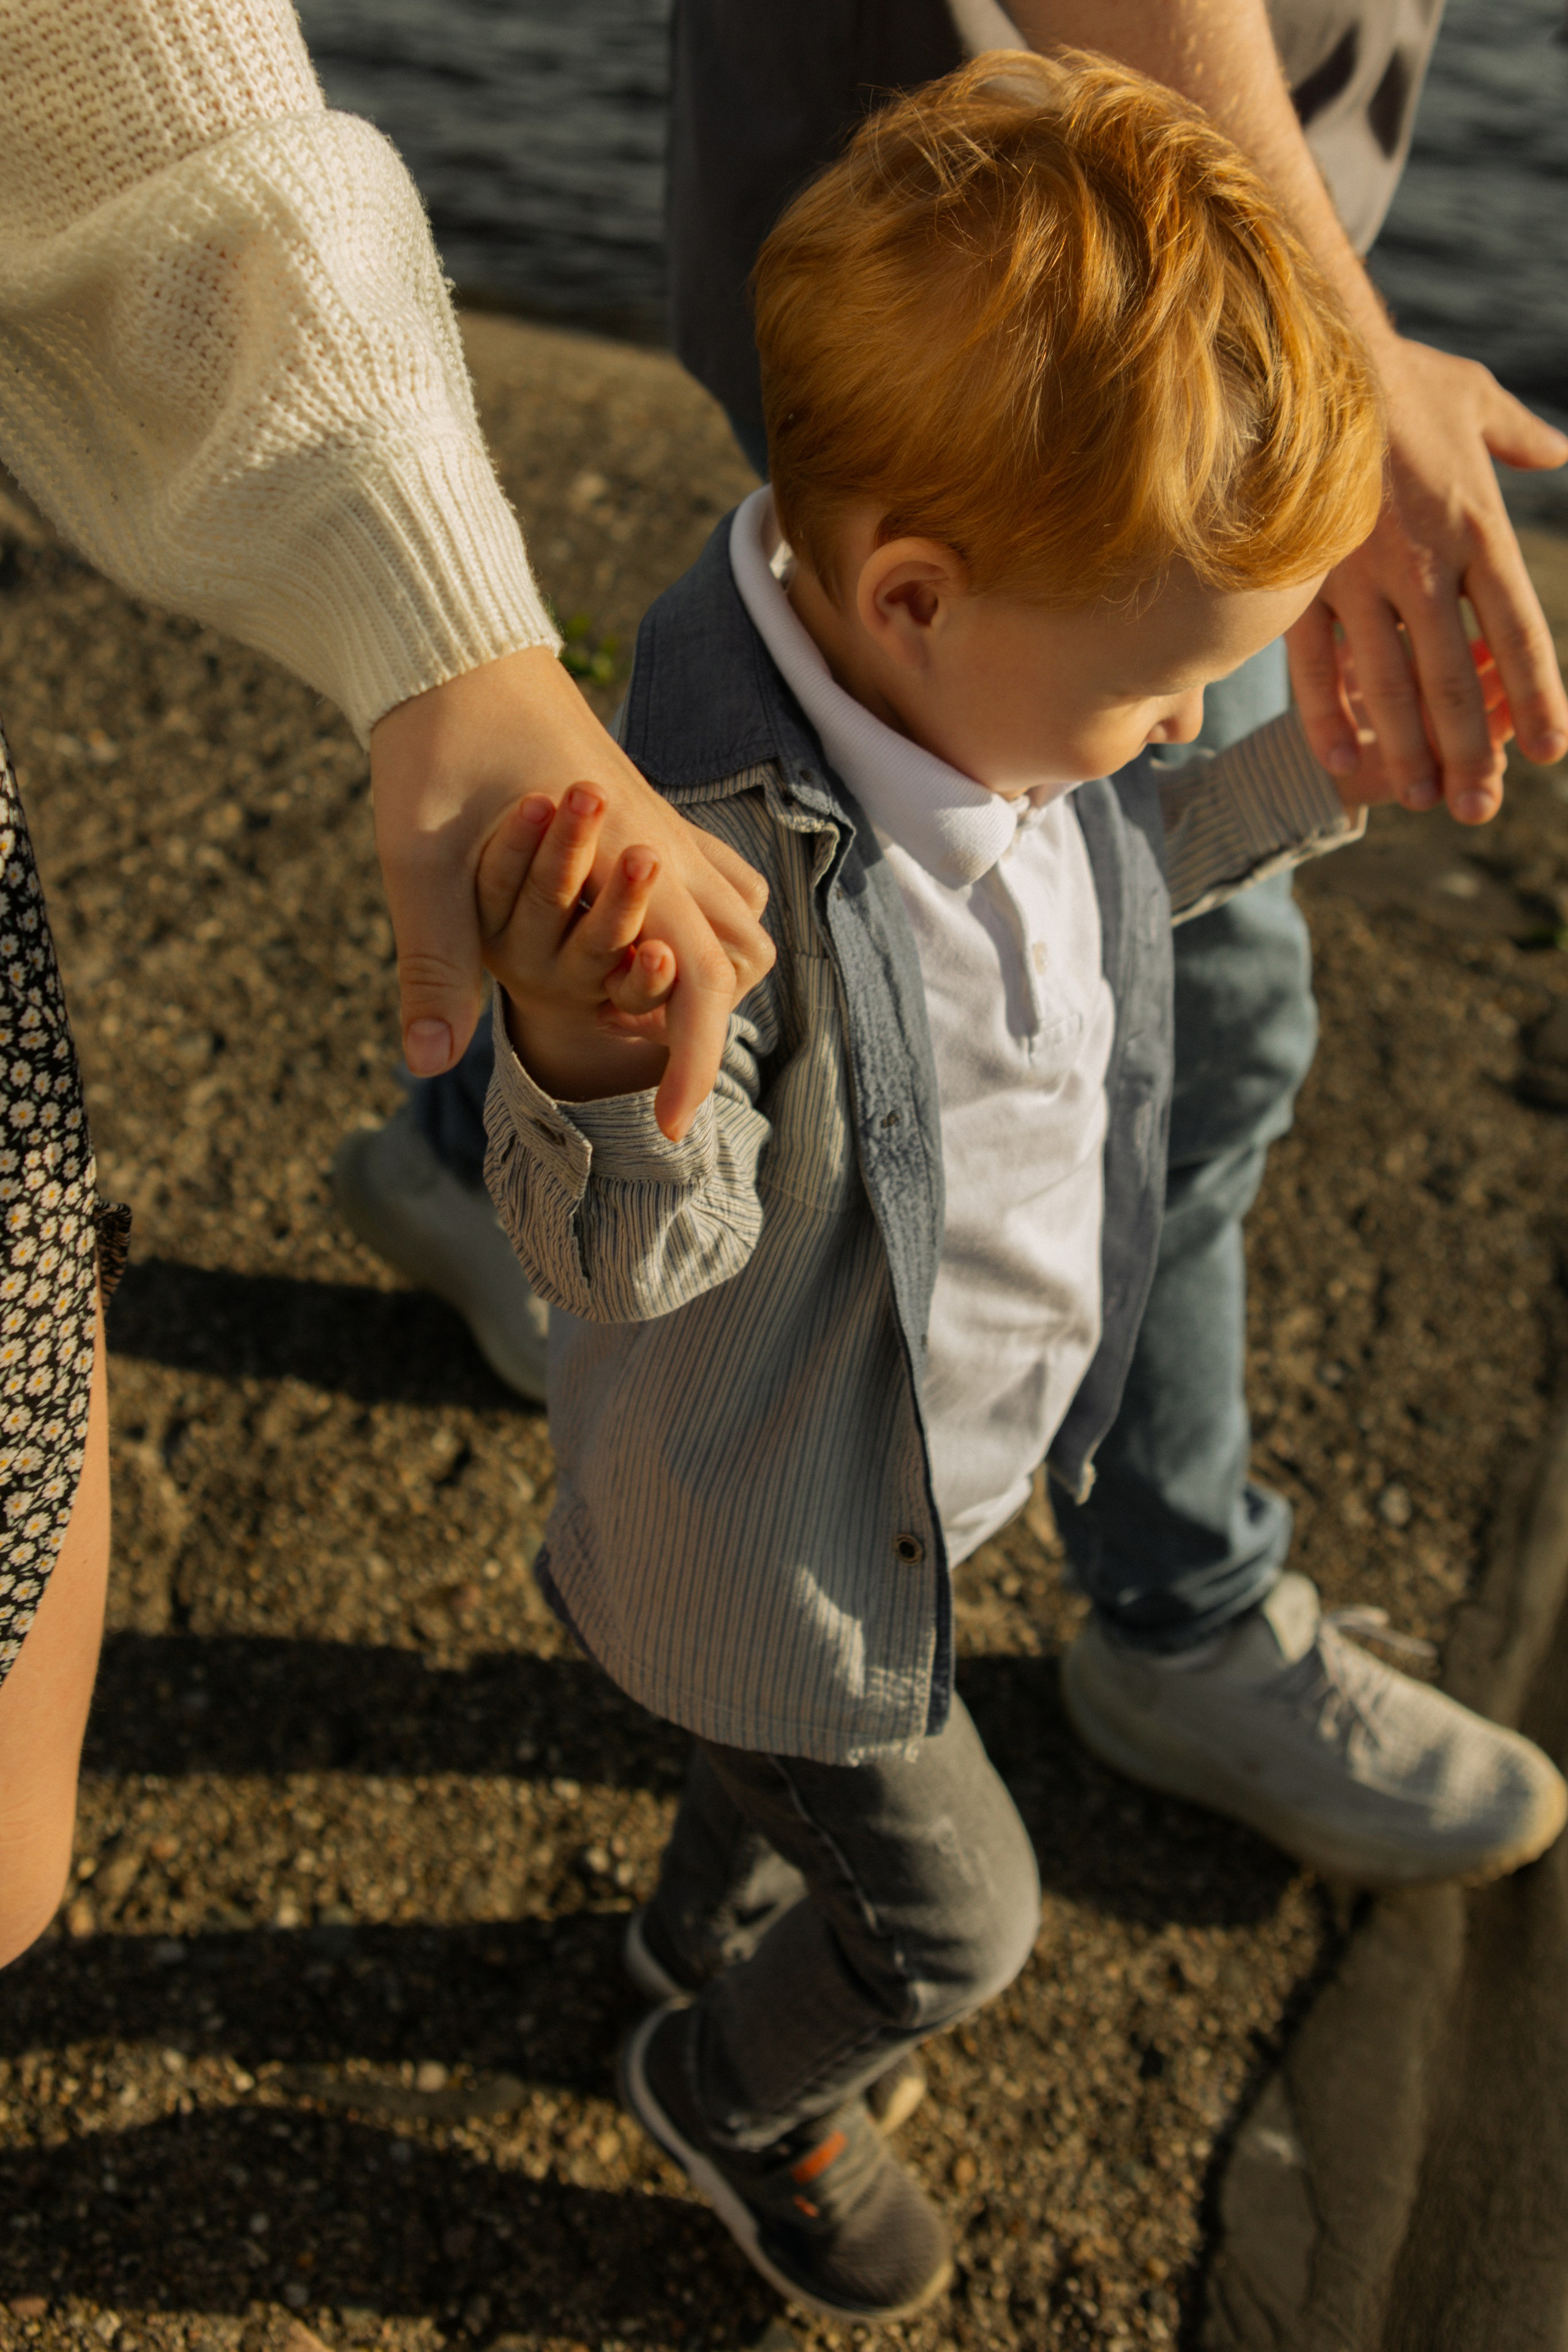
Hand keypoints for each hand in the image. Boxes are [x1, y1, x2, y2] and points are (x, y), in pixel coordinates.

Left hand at [370, 645, 772, 1137]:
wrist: (452, 642)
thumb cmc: (433, 747)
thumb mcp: (417, 864)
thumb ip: (433, 963)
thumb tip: (426, 1064)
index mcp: (634, 862)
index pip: (701, 985)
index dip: (696, 1064)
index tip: (671, 1125)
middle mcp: (669, 843)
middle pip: (746, 957)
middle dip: (708, 1018)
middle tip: (639, 1051)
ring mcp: (667, 818)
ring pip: (741, 914)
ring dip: (711, 969)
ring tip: (639, 1000)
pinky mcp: (652, 803)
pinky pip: (714, 875)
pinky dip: (698, 921)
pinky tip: (638, 938)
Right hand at [1288, 339, 1567, 826]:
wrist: (1308, 352)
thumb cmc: (1396, 374)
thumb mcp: (1475, 399)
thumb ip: (1521, 436)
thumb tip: (1560, 449)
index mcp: (1477, 524)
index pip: (1519, 628)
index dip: (1540, 693)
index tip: (1552, 749)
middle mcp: (1423, 560)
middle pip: (1455, 675)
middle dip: (1471, 750)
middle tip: (1480, 808)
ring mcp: (1356, 575)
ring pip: (1388, 682)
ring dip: (1407, 750)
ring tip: (1422, 801)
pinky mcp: (1300, 579)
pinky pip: (1314, 664)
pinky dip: (1329, 719)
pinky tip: (1345, 764)